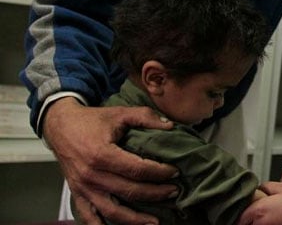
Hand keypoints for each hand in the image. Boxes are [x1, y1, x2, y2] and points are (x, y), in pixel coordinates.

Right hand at [42, 97, 178, 223]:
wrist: (60, 126)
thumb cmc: (90, 120)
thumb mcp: (119, 113)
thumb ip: (145, 117)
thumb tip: (170, 125)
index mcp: (102, 154)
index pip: (137, 170)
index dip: (159, 173)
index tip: (175, 172)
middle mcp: (91, 175)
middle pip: (129, 191)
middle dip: (155, 194)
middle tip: (173, 192)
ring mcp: (83, 188)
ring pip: (112, 211)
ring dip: (135, 220)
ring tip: (154, 221)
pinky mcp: (77, 194)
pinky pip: (89, 217)